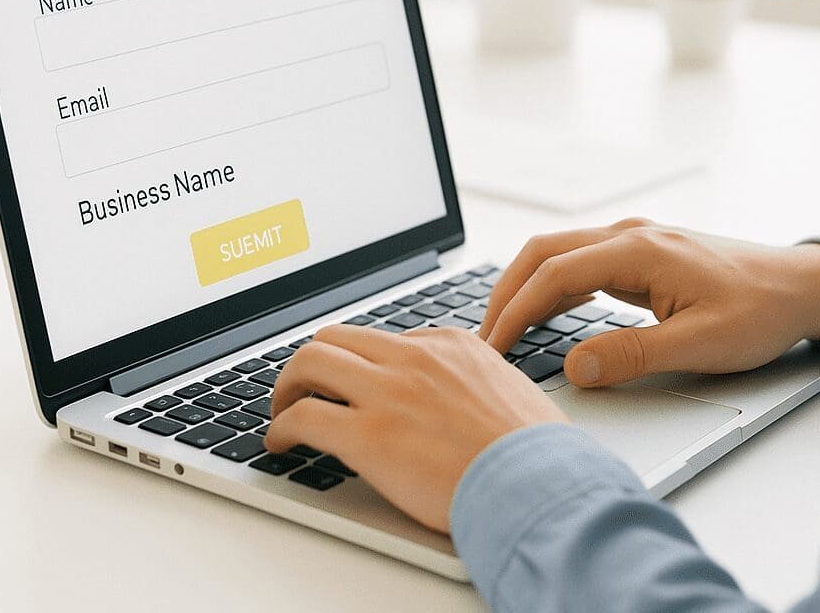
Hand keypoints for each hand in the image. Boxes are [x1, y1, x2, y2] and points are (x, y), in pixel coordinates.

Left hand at [265, 324, 568, 533]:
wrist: (539, 483)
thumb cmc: (535, 451)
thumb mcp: (508, 389)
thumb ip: (473, 380)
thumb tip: (458, 394)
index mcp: (450, 345)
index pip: (382, 339)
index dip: (357, 362)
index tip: (348, 382)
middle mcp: (414, 358)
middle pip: (336, 337)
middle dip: (311, 362)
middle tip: (302, 389)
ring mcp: (388, 392)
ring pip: (310, 361)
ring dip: (287, 386)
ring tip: (283, 411)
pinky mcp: (368, 435)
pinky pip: (303, 417)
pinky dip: (280, 428)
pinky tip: (281, 443)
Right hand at [478, 217, 819, 387]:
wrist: (802, 285)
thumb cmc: (760, 311)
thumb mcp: (700, 344)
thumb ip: (633, 355)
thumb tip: (574, 367)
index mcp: (637, 250)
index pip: (553, 273)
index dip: (515, 309)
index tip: (493, 344)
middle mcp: (628, 236)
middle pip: (544, 252)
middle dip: (506, 290)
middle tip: (484, 334)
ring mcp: (633, 241)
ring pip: (558, 254)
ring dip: (526, 287)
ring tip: (505, 327)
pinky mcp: (641, 254)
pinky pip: (581, 263)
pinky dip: (553, 286)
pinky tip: (546, 313)